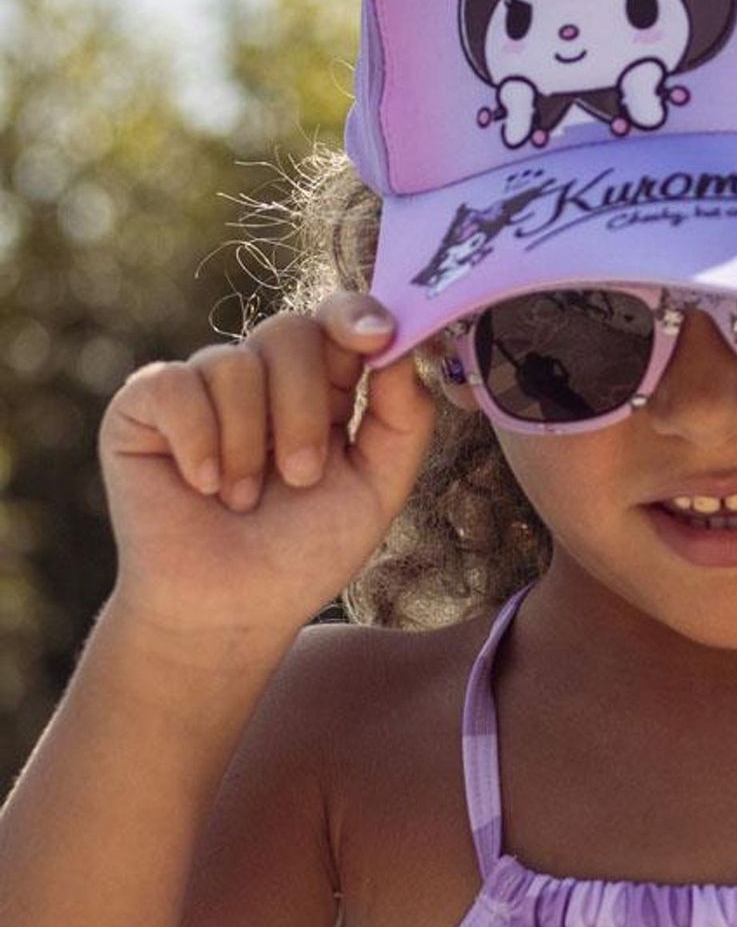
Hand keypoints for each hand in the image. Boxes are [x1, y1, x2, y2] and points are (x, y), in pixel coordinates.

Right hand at [97, 295, 433, 648]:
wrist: (231, 611)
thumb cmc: (305, 550)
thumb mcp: (378, 485)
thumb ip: (403, 416)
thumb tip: (402, 346)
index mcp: (323, 384)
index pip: (340, 319)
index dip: (356, 315)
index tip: (377, 336)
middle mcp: (263, 375)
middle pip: (291, 333)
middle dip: (303, 409)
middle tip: (301, 476)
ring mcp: (202, 387)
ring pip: (235, 363)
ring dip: (250, 444)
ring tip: (243, 499)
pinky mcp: (143, 408)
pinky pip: (175, 385)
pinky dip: (198, 441)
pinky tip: (202, 485)